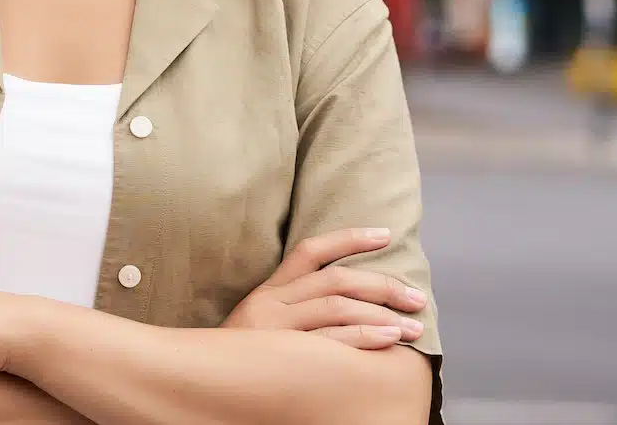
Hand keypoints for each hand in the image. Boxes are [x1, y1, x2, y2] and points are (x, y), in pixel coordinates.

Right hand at [223, 226, 427, 349]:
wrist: (199, 381)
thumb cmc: (239, 358)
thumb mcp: (259, 325)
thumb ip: (292, 308)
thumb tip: (346, 299)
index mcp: (268, 290)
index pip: (311, 250)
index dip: (350, 238)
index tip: (386, 234)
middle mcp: (271, 302)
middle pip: (336, 280)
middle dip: (382, 285)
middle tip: (416, 297)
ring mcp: (276, 328)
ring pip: (337, 306)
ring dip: (382, 314)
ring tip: (412, 326)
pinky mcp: (281, 354)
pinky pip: (331, 341)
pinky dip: (364, 336)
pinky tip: (388, 338)